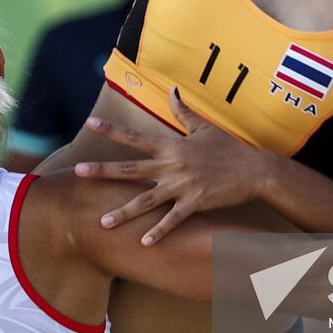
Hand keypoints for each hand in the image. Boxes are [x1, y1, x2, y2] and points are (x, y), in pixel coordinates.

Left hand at [74, 88, 265, 244]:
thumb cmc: (228, 148)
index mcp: (172, 146)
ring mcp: (183, 185)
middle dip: (103, 171)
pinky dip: (159, 231)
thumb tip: (172, 90)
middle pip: (131, 168)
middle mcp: (172, 165)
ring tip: (102, 222)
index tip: (91, 123)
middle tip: (78, 172)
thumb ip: (183, 111)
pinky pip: (172, 219)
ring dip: (123, 212)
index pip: (135, 137)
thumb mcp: (204, 127)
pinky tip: (144, 242)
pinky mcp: (195, 203)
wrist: (254, 169)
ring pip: (146, 200)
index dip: (112, 130)